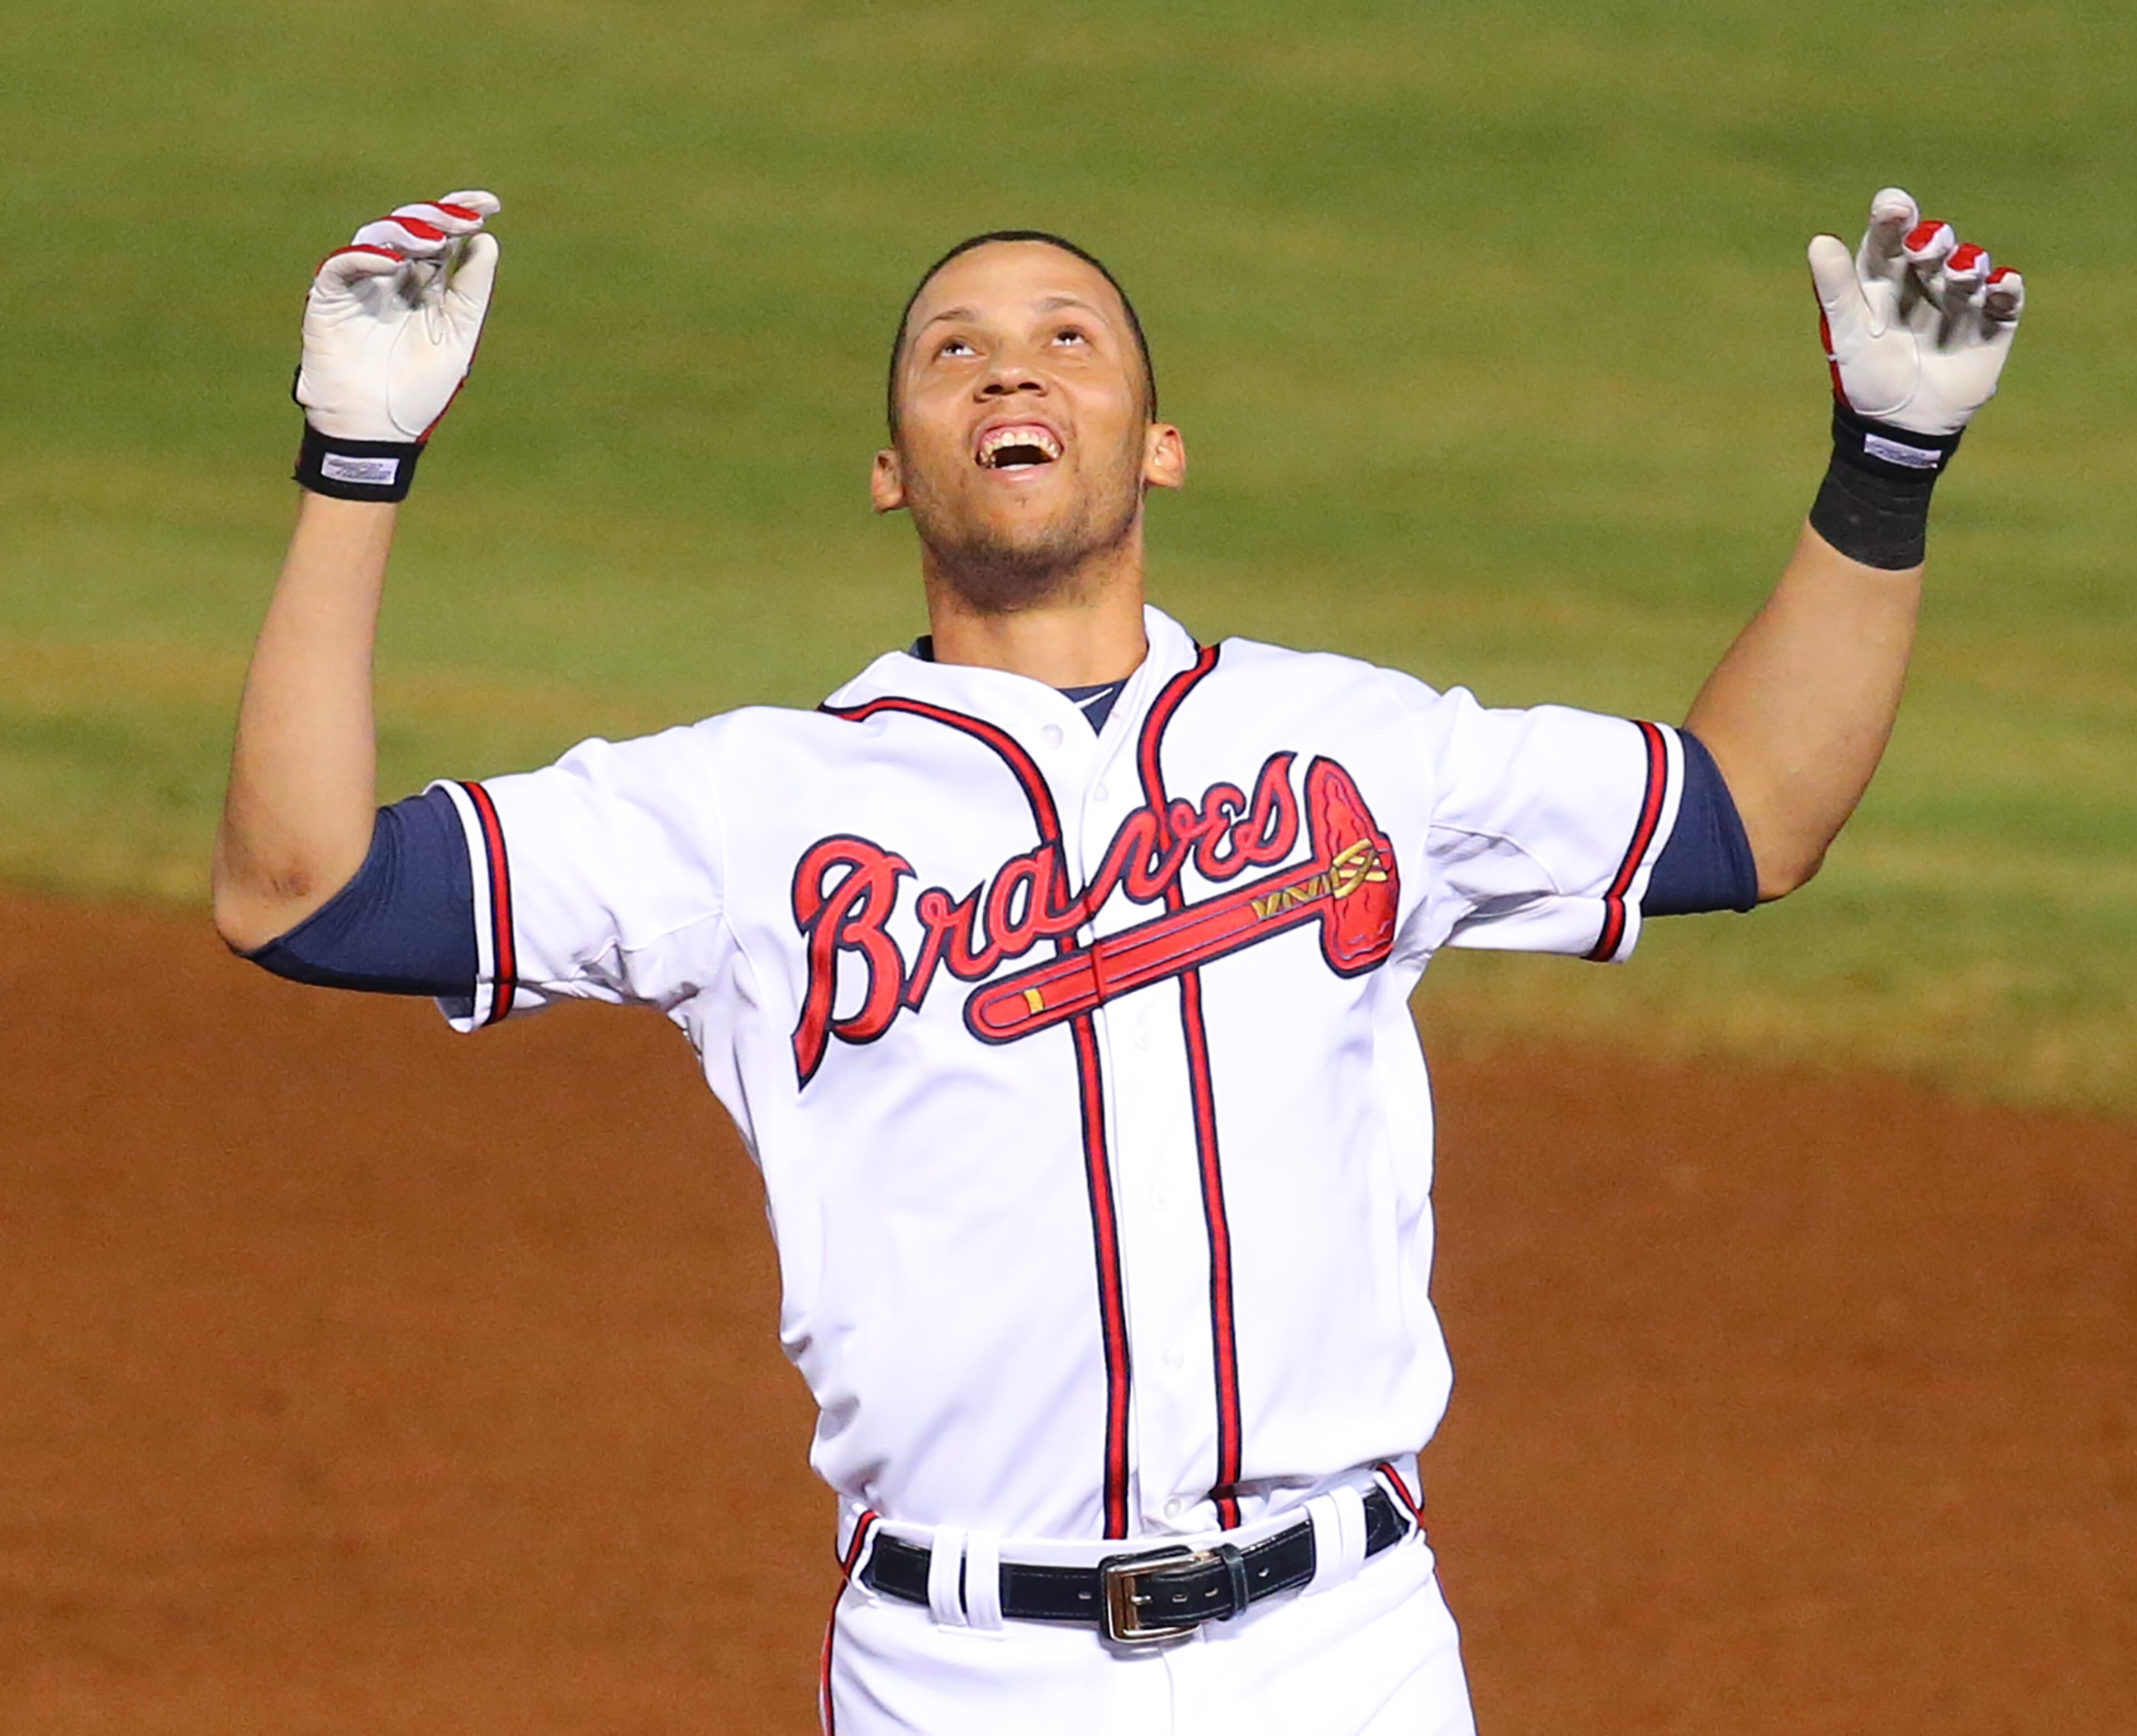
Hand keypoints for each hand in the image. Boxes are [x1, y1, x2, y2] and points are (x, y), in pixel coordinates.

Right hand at [295, 192, 501, 442]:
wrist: (378, 428)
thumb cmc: (418, 389)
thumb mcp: (458, 336)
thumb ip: (470, 291)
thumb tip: (486, 240)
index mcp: (425, 286)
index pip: (442, 238)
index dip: (461, 213)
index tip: (490, 204)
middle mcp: (393, 278)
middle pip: (412, 230)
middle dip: (437, 217)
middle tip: (462, 217)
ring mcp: (361, 284)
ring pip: (378, 238)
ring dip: (406, 232)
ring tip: (433, 240)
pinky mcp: (329, 297)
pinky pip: (342, 265)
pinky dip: (365, 257)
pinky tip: (392, 261)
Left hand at [1808, 188, 2022, 436]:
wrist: (1896, 428)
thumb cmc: (1865, 375)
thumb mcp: (1847, 332)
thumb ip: (1835, 288)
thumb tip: (1819, 240)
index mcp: (1884, 278)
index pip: (1888, 239)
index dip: (1892, 219)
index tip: (1893, 206)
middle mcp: (1924, 281)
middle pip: (1932, 249)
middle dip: (1932, 241)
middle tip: (1926, 243)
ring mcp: (1960, 300)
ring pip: (1969, 270)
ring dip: (1968, 264)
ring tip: (1963, 267)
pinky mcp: (1991, 324)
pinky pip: (2004, 301)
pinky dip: (2006, 290)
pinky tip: (2002, 282)